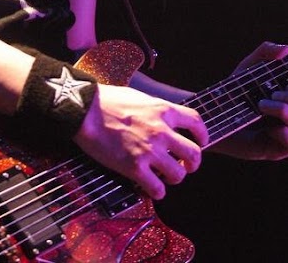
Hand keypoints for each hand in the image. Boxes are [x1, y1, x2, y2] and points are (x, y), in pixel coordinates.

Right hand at [74, 84, 207, 199]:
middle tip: (184, 165)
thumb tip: (161, 119)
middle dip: (192, 163)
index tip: (200, 142)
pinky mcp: (135, 168)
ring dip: (173, 178)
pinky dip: (156, 192)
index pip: (196, 123)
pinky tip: (149, 186)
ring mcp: (149, 151)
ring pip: (178, 174)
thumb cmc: (107, 100)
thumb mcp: (138, 96)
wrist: (85, 110)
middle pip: (194, 154)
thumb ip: (155, 109)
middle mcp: (161, 131)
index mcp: (163, 110)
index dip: (202, 135)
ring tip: (163, 176)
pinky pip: (157, 190)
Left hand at [218, 41, 287, 160]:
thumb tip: (287, 49)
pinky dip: (285, 135)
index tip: (284, 83)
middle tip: (272, 93)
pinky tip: (270, 128)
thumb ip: (267, 52)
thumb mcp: (251, 65)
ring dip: (287, 113)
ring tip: (263, 105)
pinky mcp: (275, 151)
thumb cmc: (235, 88)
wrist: (212, 111)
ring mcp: (285, 135)